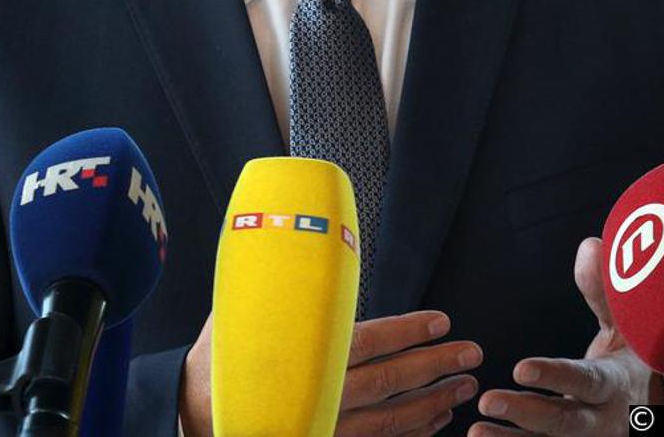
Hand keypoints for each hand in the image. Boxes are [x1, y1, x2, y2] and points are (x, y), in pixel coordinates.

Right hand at [179, 309, 481, 436]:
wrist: (193, 417)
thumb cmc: (218, 363)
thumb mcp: (238, 317)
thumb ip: (275, 291)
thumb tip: (300, 245)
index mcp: (300, 359)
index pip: (365, 344)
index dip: (406, 334)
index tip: (439, 322)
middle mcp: (318, 399)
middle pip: (388, 384)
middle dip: (434, 368)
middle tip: (470, 354)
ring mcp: (324, 428)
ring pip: (390, 420)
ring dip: (432, 402)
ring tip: (463, 387)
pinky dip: (411, 433)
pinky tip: (434, 421)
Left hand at [471, 237, 663, 434]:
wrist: (653, 405)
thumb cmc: (631, 357)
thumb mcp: (625, 324)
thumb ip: (602, 290)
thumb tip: (590, 248)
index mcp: (617, 383)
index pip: (585, 380)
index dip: (555, 376)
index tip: (520, 368)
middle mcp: (604, 419)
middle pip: (566, 422)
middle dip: (527, 414)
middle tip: (487, 400)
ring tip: (476, 432)